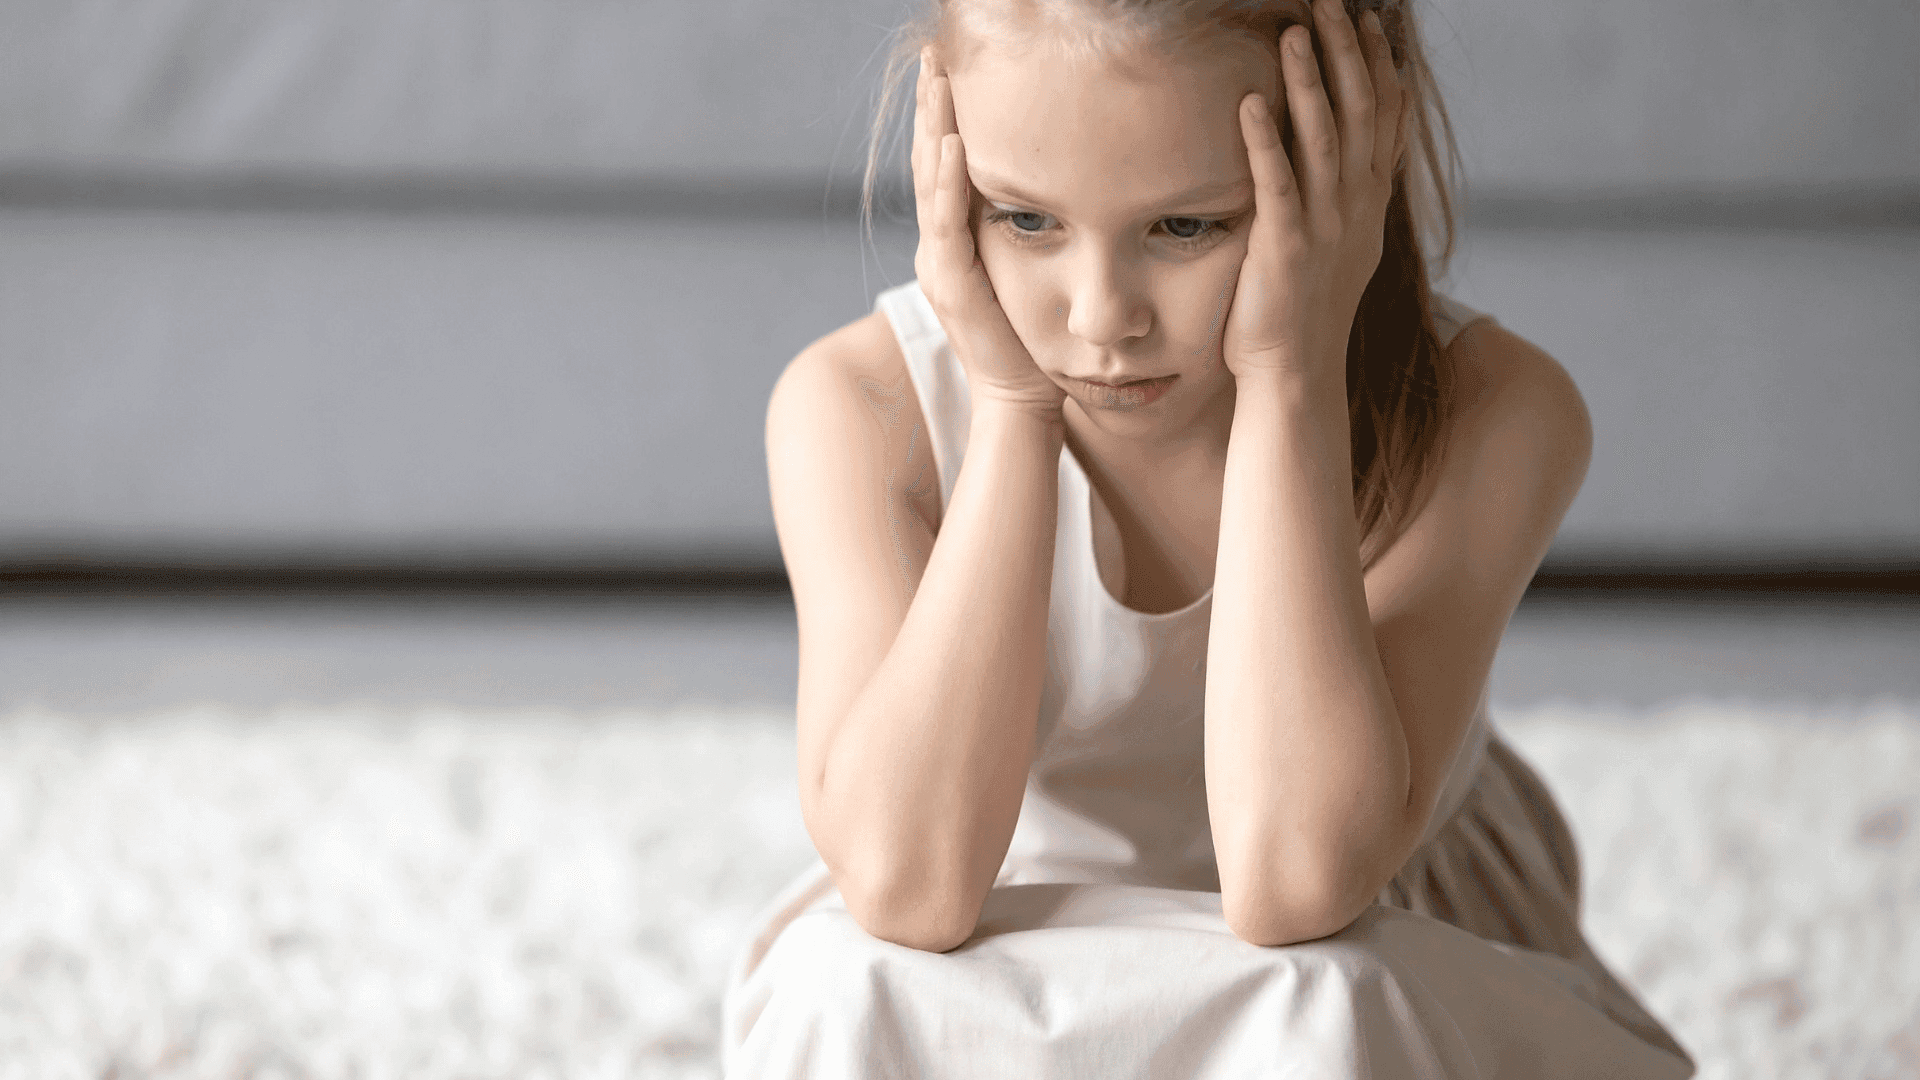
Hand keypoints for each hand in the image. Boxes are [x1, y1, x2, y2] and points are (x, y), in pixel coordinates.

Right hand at [911, 49, 1067, 414]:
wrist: (1023, 398)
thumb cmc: (1035, 339)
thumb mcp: (1031, 267)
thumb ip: (1029, 226)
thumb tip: (1054, 181)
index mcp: (954, 238)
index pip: (943, 162)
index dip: (941, 114)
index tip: (948, 65)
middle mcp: (937, 246)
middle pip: (926, 160)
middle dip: (930, 105)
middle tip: (932, 55)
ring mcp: (939, 265)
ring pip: (929, 183)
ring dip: (933, 128)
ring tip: (938, 82)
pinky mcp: (951, 285)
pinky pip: (946, 223)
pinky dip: (948, 181)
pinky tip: (956, 145)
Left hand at [1220, 0, 1408, 385]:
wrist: (1295, 372)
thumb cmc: (1304, 306)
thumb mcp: (1340, 240)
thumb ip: (1348, 192)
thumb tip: (1352, 152)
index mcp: (1370, 201)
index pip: (1386, 117)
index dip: (1380, 65)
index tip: (1371, 20)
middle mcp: (1356, 207)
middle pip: (1361, 112)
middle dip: (1346, 53)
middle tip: (1331, 3)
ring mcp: (1324, 226)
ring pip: (1324, 138)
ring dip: (1309, 81)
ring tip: (1294, 31)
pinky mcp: (1286, 248)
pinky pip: (1278, 185)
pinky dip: (1265, 141)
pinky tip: (1250, 102)